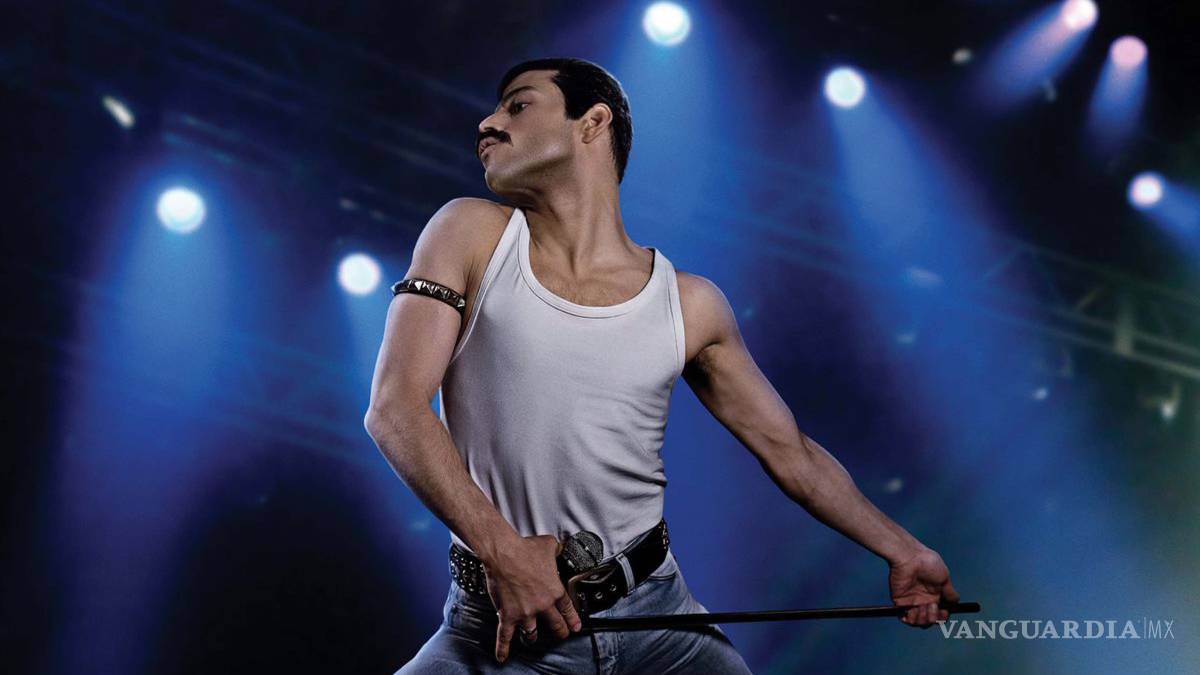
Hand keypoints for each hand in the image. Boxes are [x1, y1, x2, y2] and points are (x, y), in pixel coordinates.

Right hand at [484, 534, 582, 661]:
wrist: (503, 553)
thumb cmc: (524, 548)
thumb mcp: (549, 545)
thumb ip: (557, 550)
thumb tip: (560, 547)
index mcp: (555, 591)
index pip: (568, 610)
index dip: (572, 620)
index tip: (575, 627)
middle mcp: (542, 605)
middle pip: (555, 626)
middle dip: (559, 632)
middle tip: (561, 635)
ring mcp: (525, 613)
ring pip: (532, 633)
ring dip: (533, 636)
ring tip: (533, 638)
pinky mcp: (508, 615)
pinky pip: (505, 636)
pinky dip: (503, 648)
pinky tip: (502, 656)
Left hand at [888, 546, 958, 628]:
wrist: (910, 558)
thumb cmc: (928, 564)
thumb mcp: (944, 577)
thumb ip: (950, 592)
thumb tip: (955, 603)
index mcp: (934, 595)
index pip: (940, 613)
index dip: (943, 616)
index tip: (944, 611)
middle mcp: (923, 600)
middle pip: (930, 620)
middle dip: (934, 618)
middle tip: (932, 606)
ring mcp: (911, 601)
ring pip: (919, 622)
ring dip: (923, 618)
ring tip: (923, 606)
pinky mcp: (900, 602)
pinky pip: (905, 618)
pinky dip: (910, 619)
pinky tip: (913, 610)